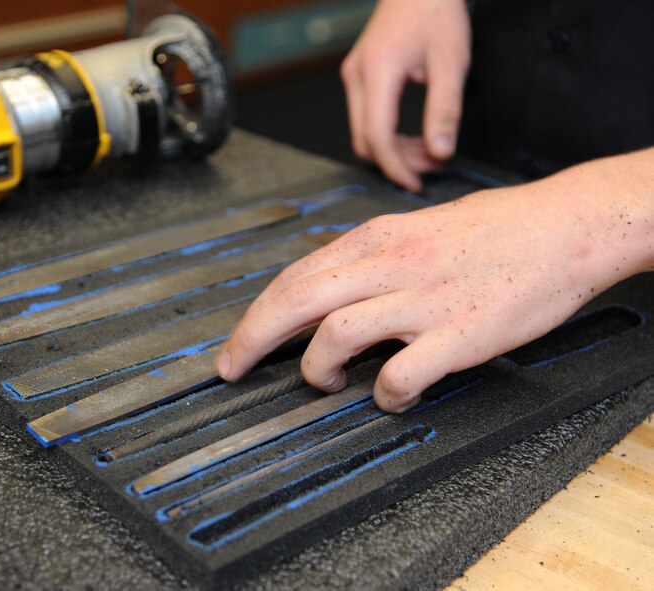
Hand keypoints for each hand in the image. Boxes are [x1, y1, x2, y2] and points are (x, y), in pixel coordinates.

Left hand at [216, 150, 653, 411]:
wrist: (567, 226)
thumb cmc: (496, 230)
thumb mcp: (418, 228)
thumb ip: (371, 258)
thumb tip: (330, 287)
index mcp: (377, 238)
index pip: (295, 277)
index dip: (256, 314)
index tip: (239, 342)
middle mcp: (390, 264)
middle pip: (296, 301)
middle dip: (252, 340)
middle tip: (232, 369)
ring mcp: (423, 298)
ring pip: (335, 335)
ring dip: (316, 368)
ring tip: (326, 381)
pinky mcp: (458, 332)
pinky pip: (399, 373)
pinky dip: (382, 393)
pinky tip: (388, 396)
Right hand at [341, 0, 470, 191]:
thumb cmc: (436, 13)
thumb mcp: (451, 63)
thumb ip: (445, 111)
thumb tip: (440, 153)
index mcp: (378, 71)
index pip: (378, 136)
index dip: (396, 167)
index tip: (417, 183)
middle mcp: (357, 77)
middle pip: (364, 141)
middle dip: (395, 161)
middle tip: (430, 165)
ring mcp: (353, 77)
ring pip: (363, 134)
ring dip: (392, 150)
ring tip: (427, 150)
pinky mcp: (357, 78)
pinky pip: (366, 119)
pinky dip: (388, 135)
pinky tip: (413, 135)